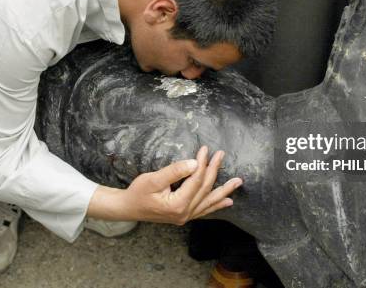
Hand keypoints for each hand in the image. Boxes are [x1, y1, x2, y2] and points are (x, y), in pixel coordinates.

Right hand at [88, 146, 242, 223]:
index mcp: (178, 204)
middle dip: (214, 170)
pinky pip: (204, 210)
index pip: (196, 180)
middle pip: (205, 189)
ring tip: (238, 182)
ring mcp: (185, 216)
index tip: (205, 149)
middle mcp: (185, 213)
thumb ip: (174, 171)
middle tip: (221, 155)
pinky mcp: (183, 216)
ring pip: (209, 201)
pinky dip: (216, 205)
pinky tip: (227, 202)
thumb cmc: (138, 193)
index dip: (202, 163)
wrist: (127, 208)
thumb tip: (194, 163)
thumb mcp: (153, 179)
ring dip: (224, 191)